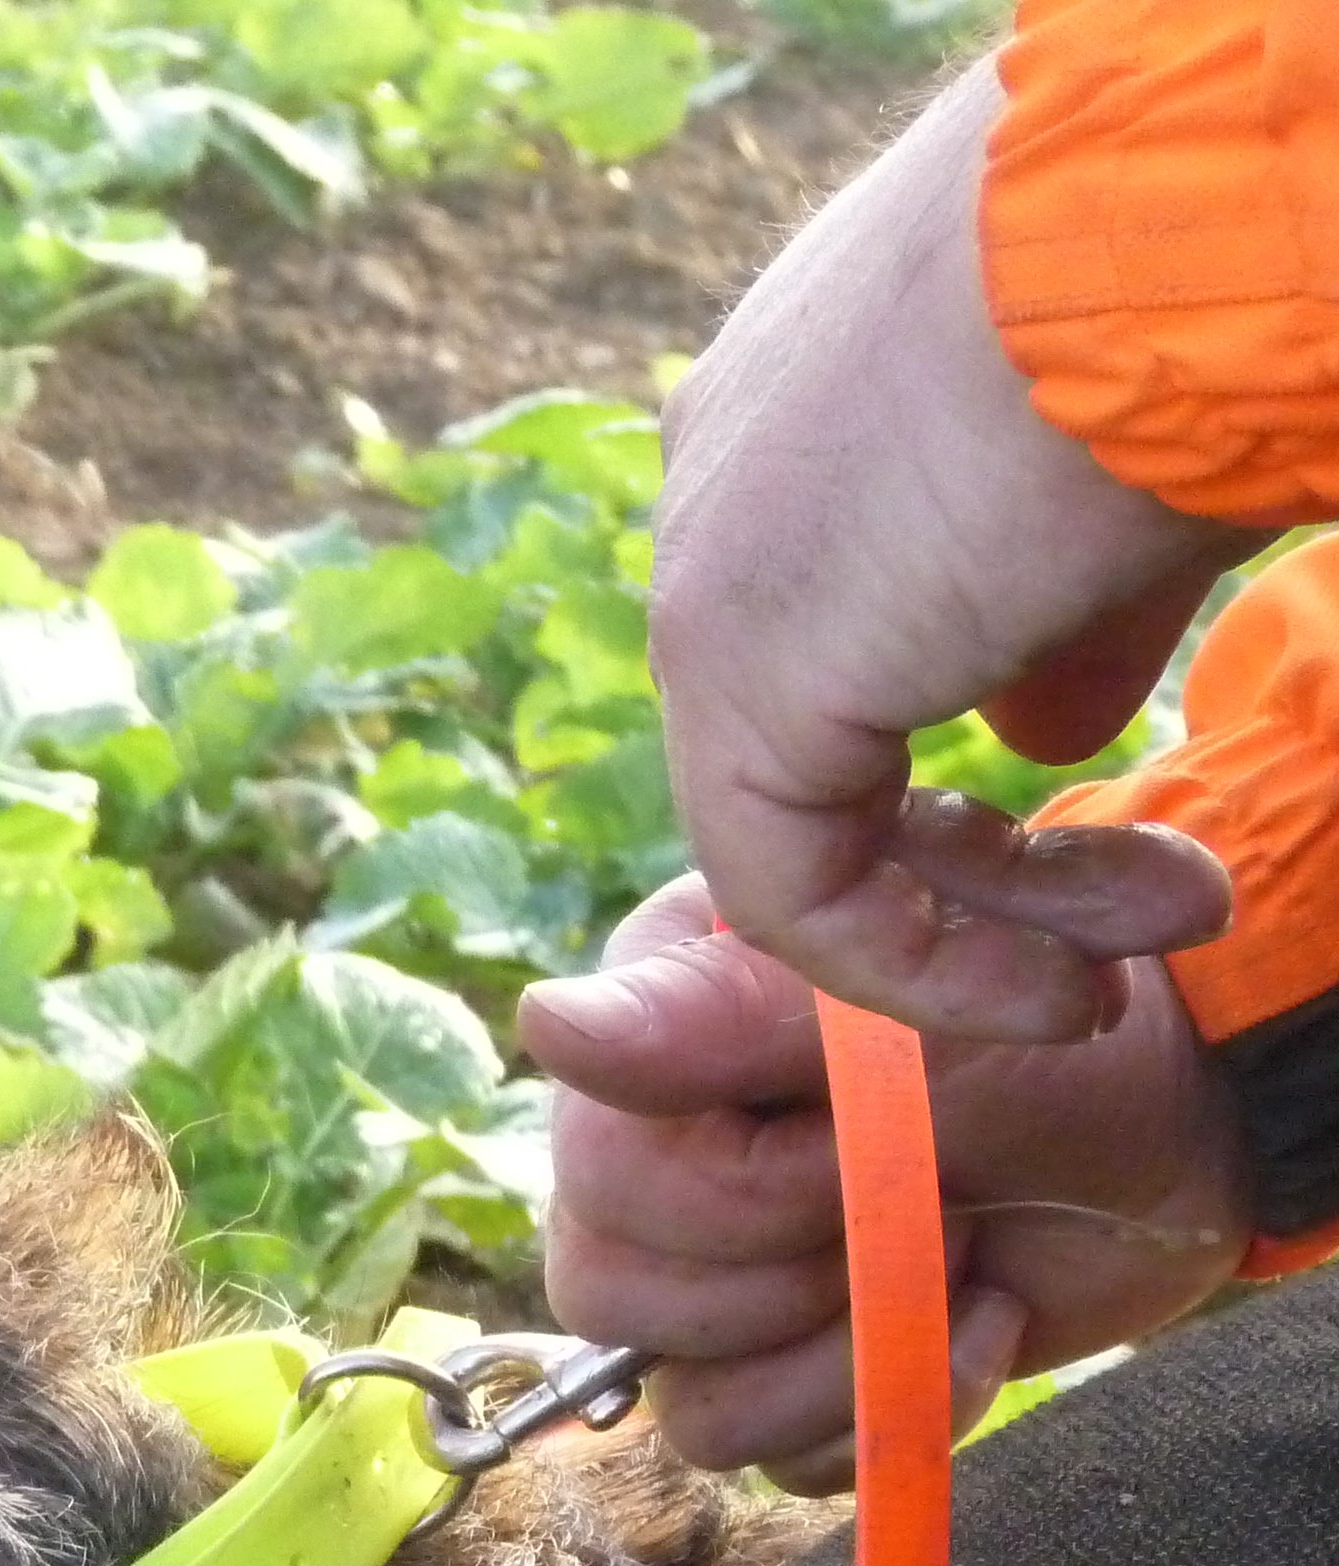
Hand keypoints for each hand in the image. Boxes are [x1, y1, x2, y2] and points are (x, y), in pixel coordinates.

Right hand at [528, 878, 1249, 1489]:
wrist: (1193, 1137)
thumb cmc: (1064, 1044)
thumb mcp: (908, 1019)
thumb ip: (721, 1019)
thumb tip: (546, 1025)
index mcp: (653, 1045)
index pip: (599, 1180)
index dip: (748, 1198)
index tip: (878, 1140)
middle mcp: (652, 1160)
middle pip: (611, 1300)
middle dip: (799, 1283)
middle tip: (926, 1207)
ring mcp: (712, 1276)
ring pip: (684, 1408)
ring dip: (851, 1362)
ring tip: (957, 1271)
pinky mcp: (782, 1368)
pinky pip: (768, 1460)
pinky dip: (889, 1414)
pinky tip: (971, 1323)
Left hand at [648, 57, 1260, 1038]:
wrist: (1190, 227)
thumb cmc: (1197, 324)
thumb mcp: (1126, 496)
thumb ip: (1060, 630)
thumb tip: (1042, 742)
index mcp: (802, 420)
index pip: (845, 634)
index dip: (971, 764)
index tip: (1111, 845)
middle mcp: (724, 489)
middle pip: (820, 735)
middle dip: (995, 866)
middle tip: (1167, 919)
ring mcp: (709, 576)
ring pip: (803, 818)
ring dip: (983, 926)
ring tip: (1134, 967)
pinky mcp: (733, 667)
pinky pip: (792, 882)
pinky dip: (917, 968)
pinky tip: (1052, 996)